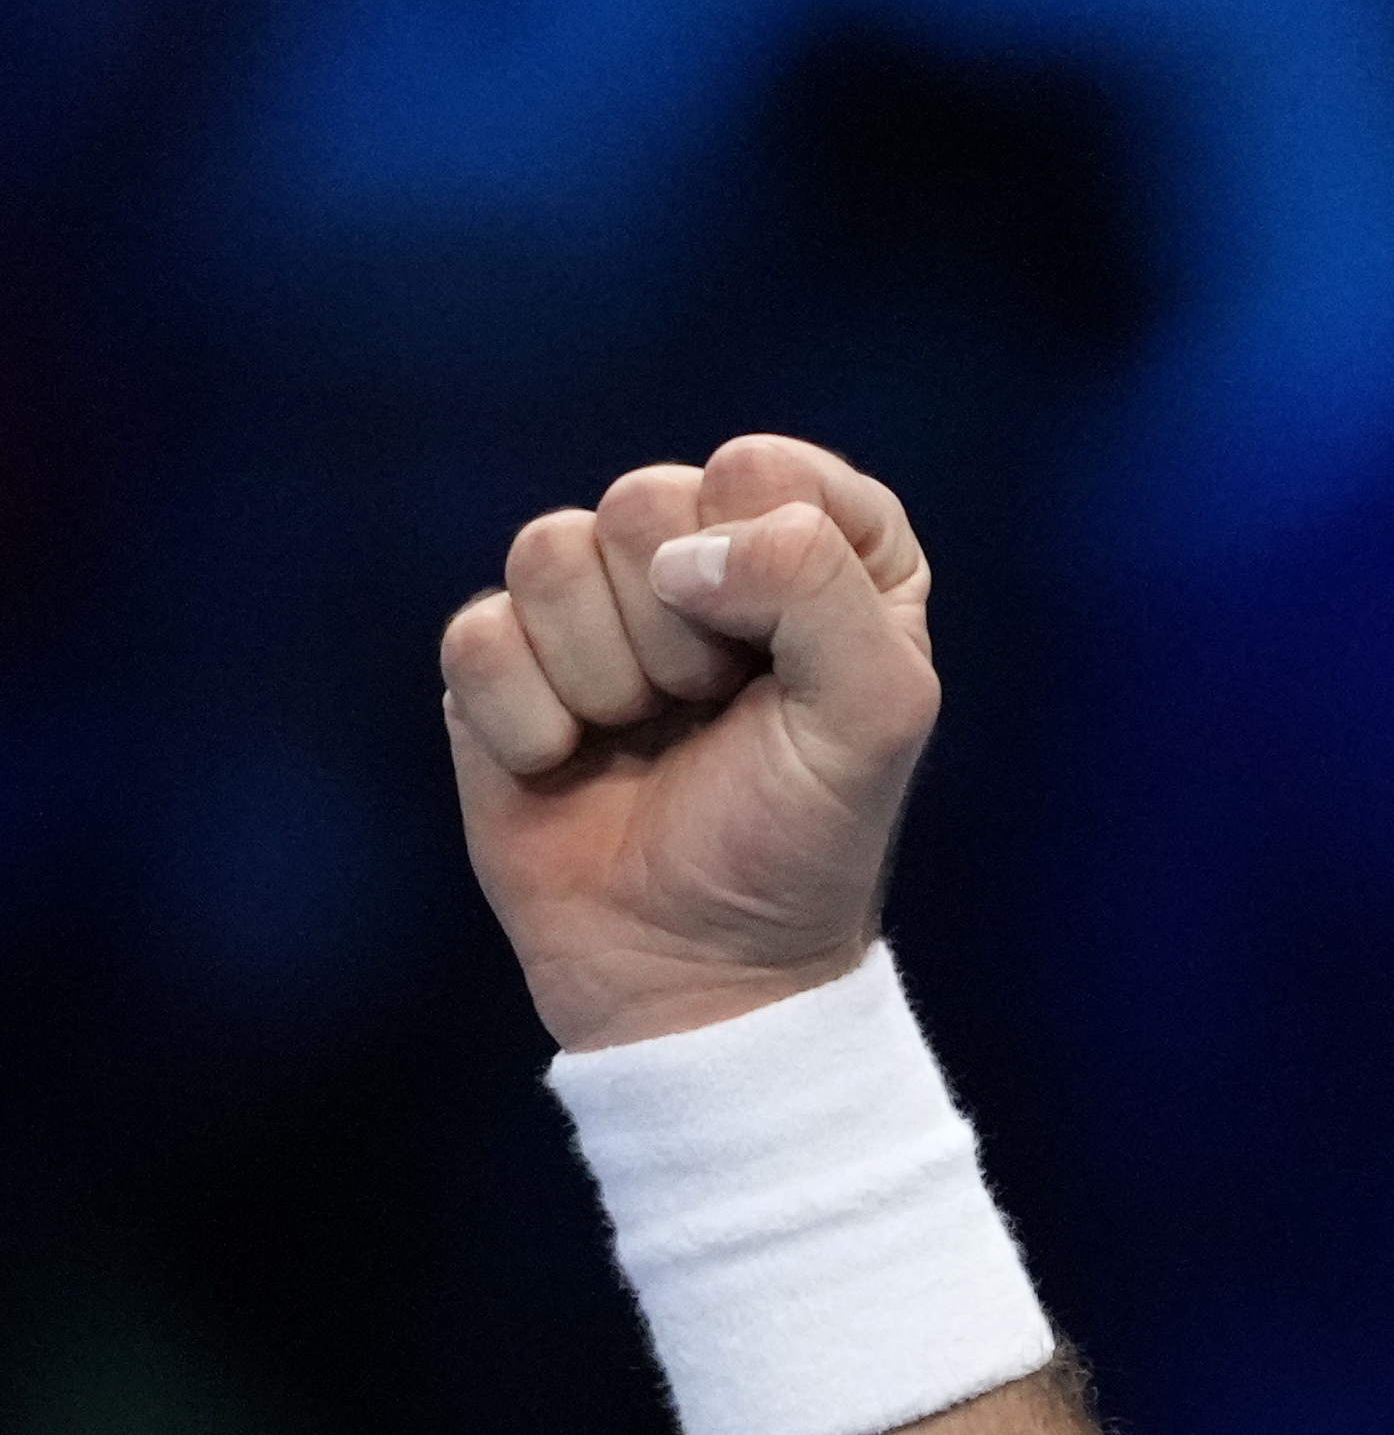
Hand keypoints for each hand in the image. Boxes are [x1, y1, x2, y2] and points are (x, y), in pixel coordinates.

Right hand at [439, 436, 943, 1050]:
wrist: (694, 965)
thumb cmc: (798, 841)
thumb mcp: (873, 715)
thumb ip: (819, 588)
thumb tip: (680, 550)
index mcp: (822, 559)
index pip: (770, 469)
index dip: (766, 558)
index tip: (783, 658)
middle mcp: (705, 563)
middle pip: (647, 495)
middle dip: (680, 626)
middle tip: (711, 711)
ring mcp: (595, 608)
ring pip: (549, 549)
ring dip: (606, 673)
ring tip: (644, 737)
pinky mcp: (503, 662)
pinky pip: (480, 632)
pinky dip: (528, 719)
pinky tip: (567, 766)